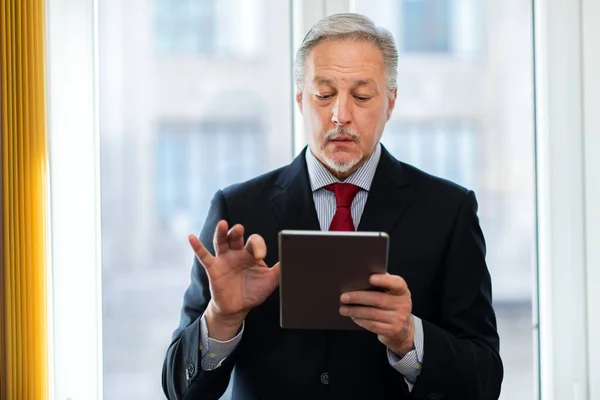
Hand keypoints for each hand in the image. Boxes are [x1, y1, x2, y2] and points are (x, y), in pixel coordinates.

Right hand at [189, 221, 279, 338]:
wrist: (238, 308)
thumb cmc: (254, 292)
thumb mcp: (270, 281)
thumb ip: (280, 270)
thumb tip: (294, 259)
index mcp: (251, 254)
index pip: (254, 242)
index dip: (257, 246)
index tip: (260, 256)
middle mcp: (237, 253)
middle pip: (236, 237)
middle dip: (237, 232)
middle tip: (239, 229)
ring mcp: (224, 259)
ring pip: (221, 242)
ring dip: (221, 233)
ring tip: (222, 223)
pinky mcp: (213, 268)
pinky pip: (204, 256)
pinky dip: (197, 246)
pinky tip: (191, 237)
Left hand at [339, 273, 413, 356]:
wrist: (403, 328)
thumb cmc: (392, 305)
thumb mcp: (392, 293)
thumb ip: (382, 284)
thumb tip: (360, 277)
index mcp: (402, 291)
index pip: (396, 283)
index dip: (384, 280)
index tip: (370, 278)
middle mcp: (403, 304)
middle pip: (378, 299)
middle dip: (358, 297)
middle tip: (343, 297)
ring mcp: (399, 319)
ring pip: (372, 314)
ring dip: (355, 311)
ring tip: (343, 309)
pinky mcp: (392, 331)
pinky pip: (373, 325)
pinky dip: (360, 320)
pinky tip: (353, 317)